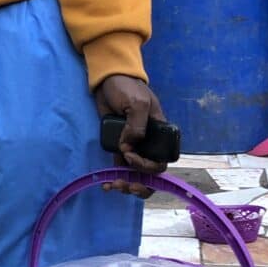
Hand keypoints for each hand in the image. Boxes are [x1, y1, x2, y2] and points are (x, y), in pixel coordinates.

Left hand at [94, 74, 168, 197]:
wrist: (107, 80)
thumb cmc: (127, 87)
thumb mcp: (137, 103)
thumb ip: (136, 126)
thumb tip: (128, 147)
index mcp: (160, 135)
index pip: (161, 161)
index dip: (147, 166)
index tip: (129, 156)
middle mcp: (149, 144)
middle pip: (150, 174)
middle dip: (139, 184)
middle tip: (124, 186)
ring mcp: (134, 145)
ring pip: (135, 174)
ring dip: (127, 184)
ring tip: (113, 186)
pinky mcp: (118, 144)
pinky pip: (121, 166)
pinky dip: (115, 177)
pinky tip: (107, 184)